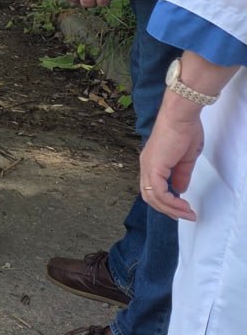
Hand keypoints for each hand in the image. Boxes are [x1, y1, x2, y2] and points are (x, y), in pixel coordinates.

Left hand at [138, 95, 204, 221]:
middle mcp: (146, 166)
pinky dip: (170, 202)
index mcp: (152, 163)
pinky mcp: (154, 167)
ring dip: (171, 209)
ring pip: (152, 197)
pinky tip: (183, 205)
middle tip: (185, 216)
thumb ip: (181, 175)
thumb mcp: (185, 159)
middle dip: (167, 210)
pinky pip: (159, 192)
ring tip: (188, 213)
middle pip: (149, 197)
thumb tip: (180, 190)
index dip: (165, 202)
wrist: (181, 118)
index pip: (152, 189)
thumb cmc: (185, 132)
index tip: (181, 210)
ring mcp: (148, 167)